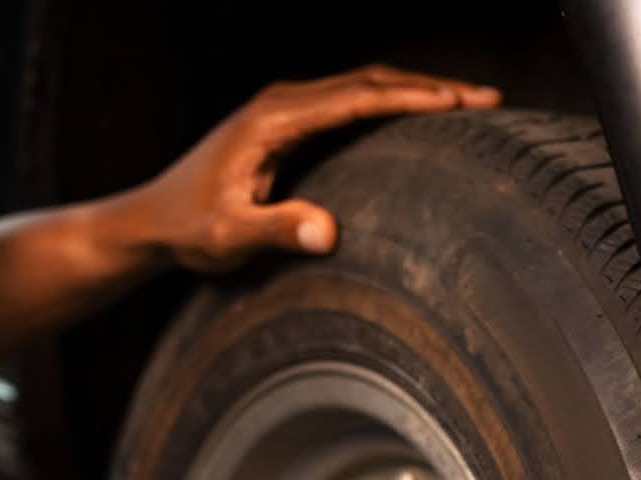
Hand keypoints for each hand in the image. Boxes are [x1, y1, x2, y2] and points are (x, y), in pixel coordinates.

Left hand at [121, 65, 499, 271]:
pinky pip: (351, 101)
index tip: (460, 104)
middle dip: (431, 87)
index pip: (357, 98)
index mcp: (273, 119)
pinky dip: (392, 103)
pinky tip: (422, 117)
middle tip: (489, 99)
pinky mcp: (288, 122)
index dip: (411, 99)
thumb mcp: (228, 238)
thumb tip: (328, 231)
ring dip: (417, 90)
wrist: (152, 219)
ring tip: (472, 103)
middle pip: (370, 80)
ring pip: (364, 85)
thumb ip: (276, 231)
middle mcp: (281, 102)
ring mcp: (285, 108)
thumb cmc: (187, 230)